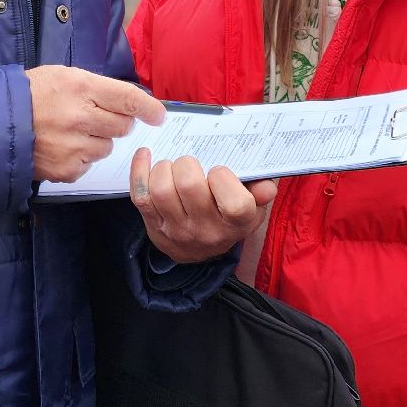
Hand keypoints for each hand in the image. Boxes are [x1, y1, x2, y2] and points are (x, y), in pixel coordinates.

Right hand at [24, 67, 165, 182]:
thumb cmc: (31, 94)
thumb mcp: (62, 75)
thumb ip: (96, 87)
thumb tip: (130, 102)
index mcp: (80, 87)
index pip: (128, 98)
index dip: (148, 108)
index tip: (158, 115)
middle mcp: (80, 117)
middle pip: (123, 126)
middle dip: (117, 122)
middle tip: (97, 117)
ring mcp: (74, 146)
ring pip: (108, 147)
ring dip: (98, 141)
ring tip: (73, 132)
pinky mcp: (67, 169)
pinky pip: (89, 164)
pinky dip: (81, 157)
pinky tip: (62, 146)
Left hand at [130, 148, 278, 263]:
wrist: (197, 250)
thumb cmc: (226, 217)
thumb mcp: (252, 209)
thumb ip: (260, 193)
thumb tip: (267, 187)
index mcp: (235, 223)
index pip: (234, 203)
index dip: (224, 179)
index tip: (219, 170)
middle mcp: (206, 229)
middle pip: (190, 186)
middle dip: (188, 164)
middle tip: (191, 163)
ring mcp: (177, 229)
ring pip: (162, 190)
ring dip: (164, 167)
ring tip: (172, 166)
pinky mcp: (153, 224)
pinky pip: (140, 194)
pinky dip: (139, 170)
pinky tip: (146, 155)